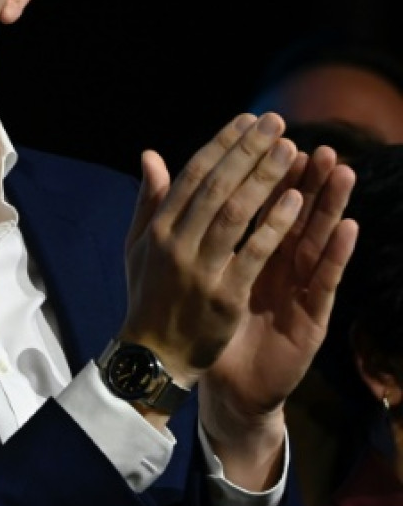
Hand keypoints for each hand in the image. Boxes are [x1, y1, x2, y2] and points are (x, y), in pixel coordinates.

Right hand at [121, 113, 304, 386]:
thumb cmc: (148, 295)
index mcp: (157, 229)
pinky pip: (253, 254)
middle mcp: (175, 245)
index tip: (247, 120)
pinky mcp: (224, 297)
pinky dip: (274, 226)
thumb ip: (149, 200)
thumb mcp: (138, 246)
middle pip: (215, 187)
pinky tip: (295, 200)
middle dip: (247, 151)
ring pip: (236, 214)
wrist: (154, 355)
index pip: (192, 176)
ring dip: (265, 179)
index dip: (221, 145)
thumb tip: (151, 155)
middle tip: (276, 123)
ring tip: (291, 150)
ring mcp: (199, 271)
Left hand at [201, 144, 356, 433]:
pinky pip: (324, 280)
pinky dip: (337, 254)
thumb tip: (156, 173)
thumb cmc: (198, 317)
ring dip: (329, 204)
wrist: (201, 372)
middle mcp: (275, 262)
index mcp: (245, 247)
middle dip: (301, 178)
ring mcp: (294, 286)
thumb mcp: (187, 266)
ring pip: (315, 238)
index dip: (260, 168)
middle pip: (292, 212)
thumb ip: (179, 221)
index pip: (257, 199)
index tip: (263, 133)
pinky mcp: (308, 315)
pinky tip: (349, 228)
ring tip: (339, 170)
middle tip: (313, 143)